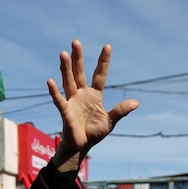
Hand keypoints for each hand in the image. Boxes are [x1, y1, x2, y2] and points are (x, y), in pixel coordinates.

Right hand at [47, 40, 137, 168]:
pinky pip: (59, 99)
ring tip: (63, 53)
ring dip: (66, 68)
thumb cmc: (94, 133)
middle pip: (79, 73)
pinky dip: (54, 91)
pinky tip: (50, 81)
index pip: (100, 75)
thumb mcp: (110, 121)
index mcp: (94, 95)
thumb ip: (120, 110)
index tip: (107, 46)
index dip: (103, 61)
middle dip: (78, 58)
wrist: (81, 146)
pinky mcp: (65, 111)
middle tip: (76, 42)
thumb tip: (136, 103)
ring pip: (68, 81)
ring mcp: (72, 101)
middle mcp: (82, 94)